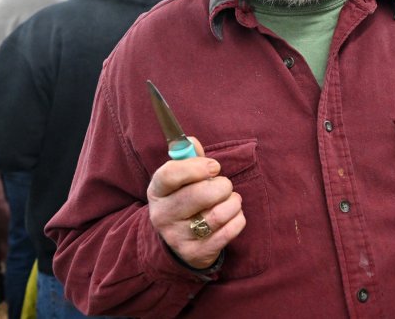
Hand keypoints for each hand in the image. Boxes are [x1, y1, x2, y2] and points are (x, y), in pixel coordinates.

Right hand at [147, 137, 245, 268]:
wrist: (179, 241)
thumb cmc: (185, 198)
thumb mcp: (181, 178)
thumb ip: (189, 156)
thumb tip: (192, 141)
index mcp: (157, 191)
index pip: (170, 175)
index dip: (196, 167)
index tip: (214, 166)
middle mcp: (162, 215)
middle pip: (199, 195)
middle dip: (222, 186)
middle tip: (225, 185)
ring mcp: (178, 237)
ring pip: (217, 214)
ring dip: (233, 202)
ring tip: (231, 200)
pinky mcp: (196, 253)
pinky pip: (228, 231)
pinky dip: (238, 219)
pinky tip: (233, 215)